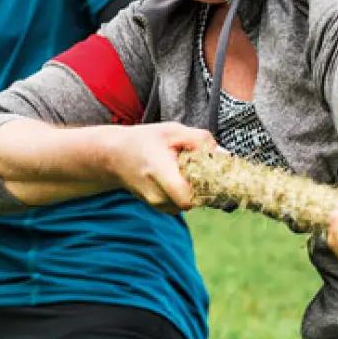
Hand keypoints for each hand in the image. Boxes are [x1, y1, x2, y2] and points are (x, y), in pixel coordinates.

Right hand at [97, 122, 216, 213]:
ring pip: (188, 204)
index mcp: (159, 172)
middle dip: (201, 187)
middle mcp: (156, 194)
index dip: (203, 189)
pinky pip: (181, 205)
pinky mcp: (159, 207)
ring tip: (182, 170)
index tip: (206, 172)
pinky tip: (177, 177)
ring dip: (192, 190)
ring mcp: (156, 204)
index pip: (187, 198)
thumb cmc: (145, 140)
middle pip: (192, 201)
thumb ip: (199, 140)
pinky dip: (184, 193)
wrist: (115, 156)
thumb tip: (222, 153)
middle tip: (197, 167)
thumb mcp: (172, 131)